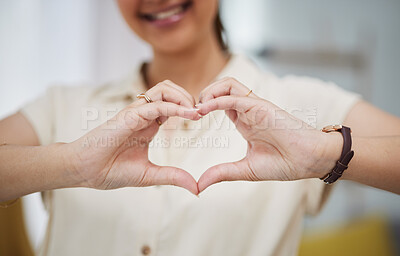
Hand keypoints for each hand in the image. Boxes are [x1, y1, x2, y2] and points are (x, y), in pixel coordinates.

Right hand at [68, 80, 200, 193]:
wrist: (83, 171)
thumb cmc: (110, 170)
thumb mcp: (149, 175)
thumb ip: (173, 177)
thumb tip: (196, 189)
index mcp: (149, 124)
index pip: (172, 104)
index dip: (189, 107)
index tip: (203, 118)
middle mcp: (143, 115)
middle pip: (170, 89)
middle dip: (189, 96)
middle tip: (201, 112)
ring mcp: (135, 113)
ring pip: (163, 89)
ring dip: (183, 96)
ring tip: (196, 111)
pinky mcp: (128, 116)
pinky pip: (155, 105)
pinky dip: (175, 107)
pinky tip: (189, 114)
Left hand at [196, 78, 341, 192]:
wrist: (310, 161)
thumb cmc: (285, 163)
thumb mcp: (245, 170)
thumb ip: (222, 173)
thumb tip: (198, 185)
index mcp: (244, 121)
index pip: (219, 103)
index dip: (202, 107)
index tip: (188, 120)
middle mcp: (248, 110)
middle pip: (221, 88)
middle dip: (202, 94)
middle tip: (189, 111)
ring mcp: (255, 106)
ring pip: (228, 84)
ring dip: (209, 91)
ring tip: (196, 108)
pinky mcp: (261, 106)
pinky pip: (235, 97)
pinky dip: (217, 100)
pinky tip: (203, 109)